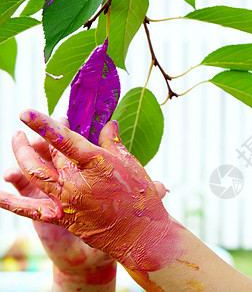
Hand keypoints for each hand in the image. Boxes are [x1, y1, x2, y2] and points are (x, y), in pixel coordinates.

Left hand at [0, 110, 179, 274]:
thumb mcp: (131, 165)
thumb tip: (108, 124)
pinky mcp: (61, 218)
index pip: (64, 139)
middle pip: (49, 153)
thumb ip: (113, 143)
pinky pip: (30, 209)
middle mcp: (76, 181)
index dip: (44, 125)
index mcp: (96, 164)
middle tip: (36, 123)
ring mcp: (66, 201)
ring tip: (16, 139)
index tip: (26, 112)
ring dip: (21, 154)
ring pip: (34, 173)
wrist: (140, 235)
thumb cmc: (141, 198)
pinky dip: (11, 201)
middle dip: (41, 134)